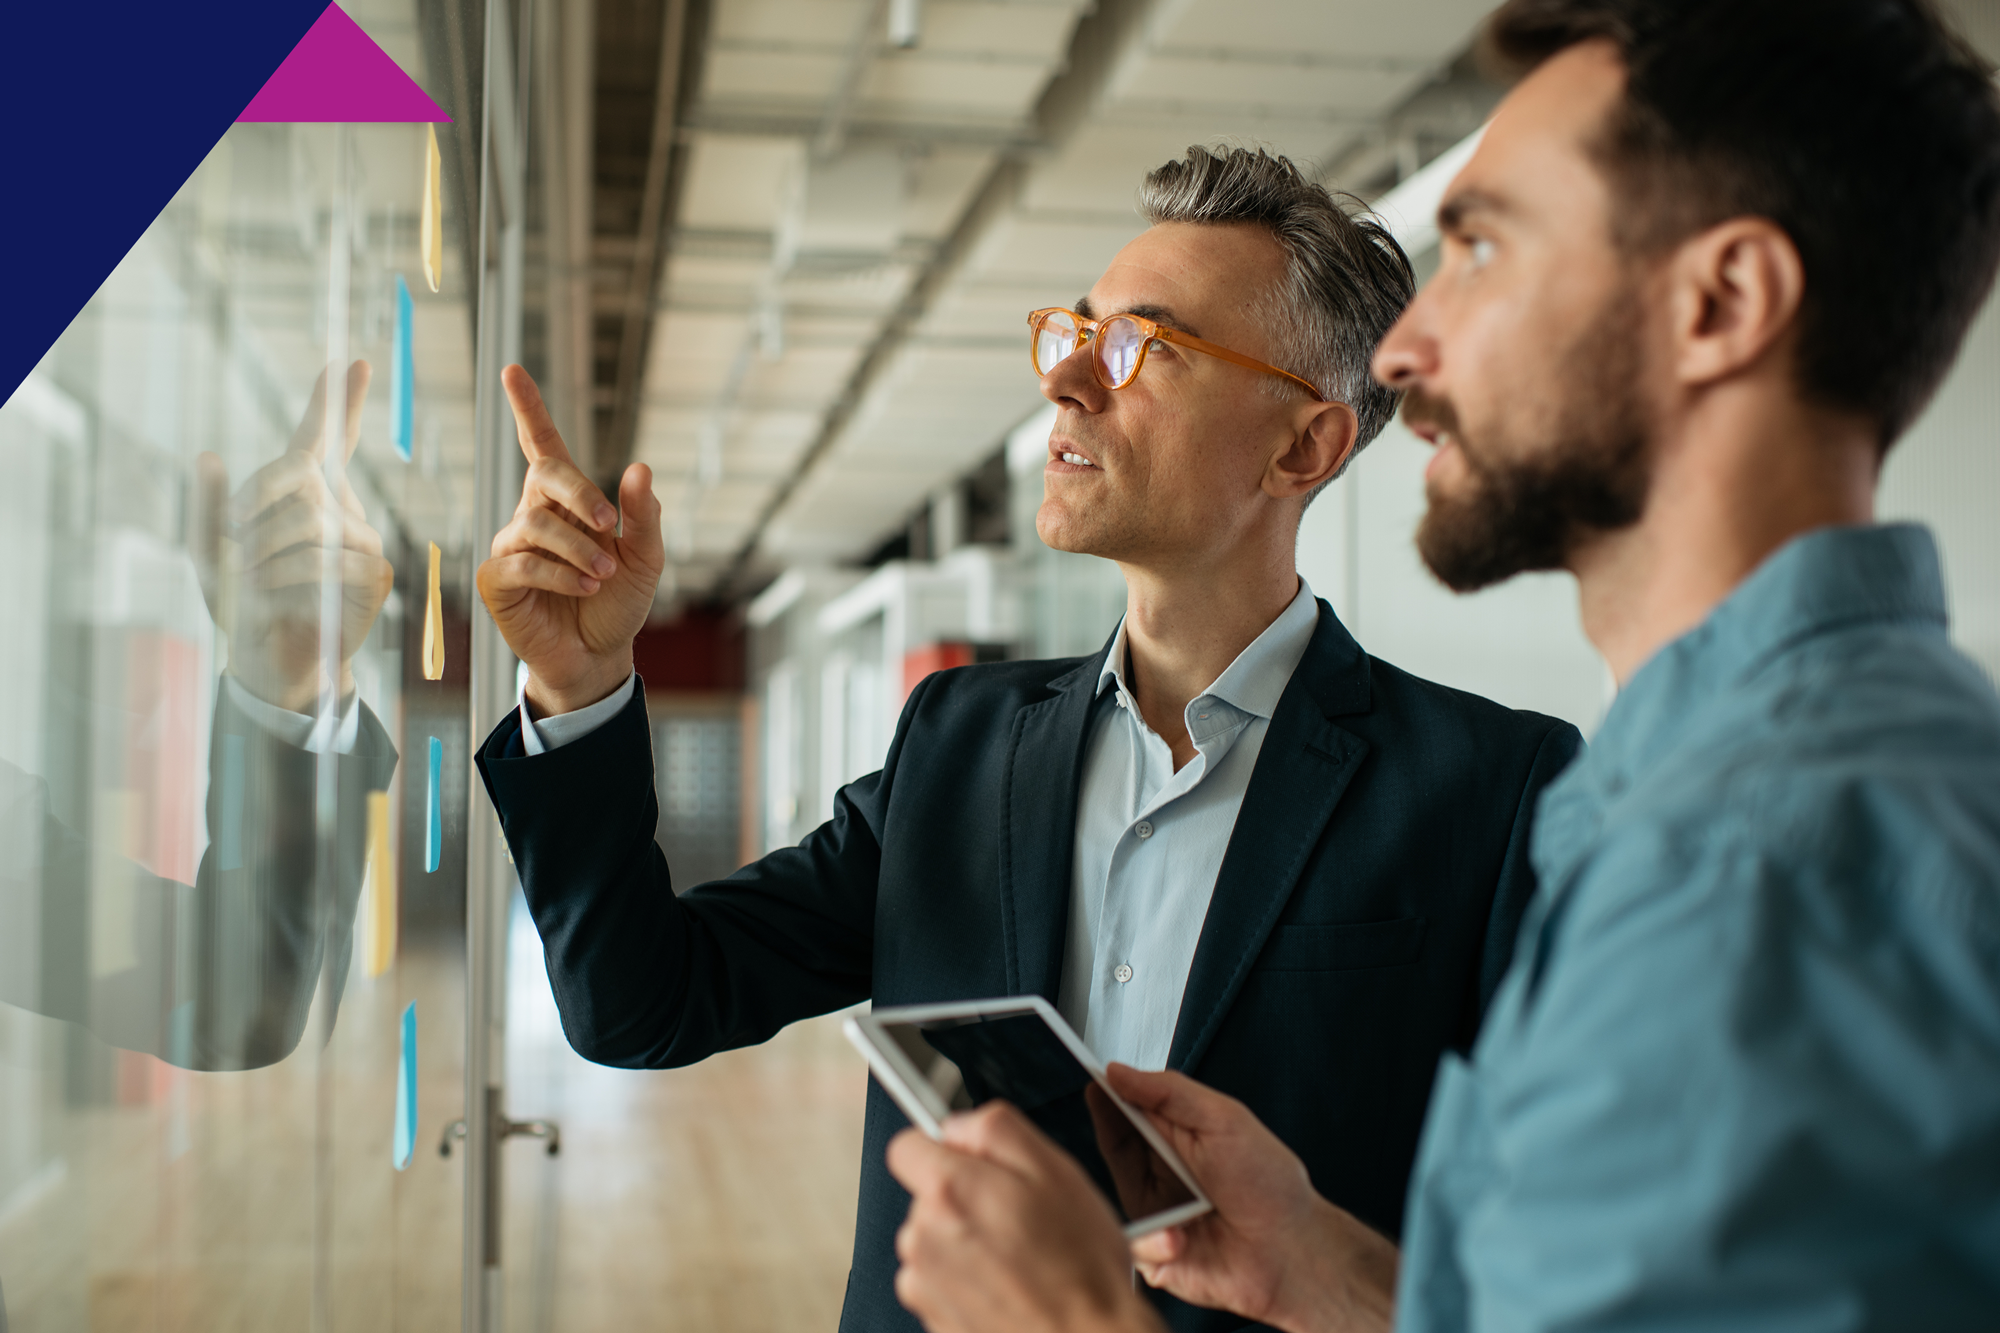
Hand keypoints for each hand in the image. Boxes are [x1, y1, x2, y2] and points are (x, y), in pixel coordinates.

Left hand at [191, 361, 393, 711]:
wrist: (269, 657)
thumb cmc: (241, 601)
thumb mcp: (205, 550)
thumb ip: (205, 505)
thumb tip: (209, 456)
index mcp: (305, 493)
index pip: (326, 437)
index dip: (338, 399)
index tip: (351, 361)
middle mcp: (340, 507)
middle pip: (302, 472)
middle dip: (257, 498)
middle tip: (230, 534)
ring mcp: (361, 539)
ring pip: (313, 519)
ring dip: (265, 548)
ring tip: (244, 575)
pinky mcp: (374, 574)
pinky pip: (331, 559)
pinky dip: (287, 575)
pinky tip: (268, 593)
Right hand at [475, 364, 662, 714]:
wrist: (600, 655)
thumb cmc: (619, 602)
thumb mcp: (646, 558)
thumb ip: (645, 515)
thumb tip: (640, 467)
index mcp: (567, 502)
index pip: (544, 446)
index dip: (528, 409)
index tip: (512, 370)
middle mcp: (533, 515)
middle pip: (544, 474)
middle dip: (580, 492)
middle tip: (611, 524)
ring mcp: (511, 547)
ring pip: (536, 524)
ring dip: (579, 548)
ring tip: (603, 574)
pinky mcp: (497, 580)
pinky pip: (524, 562)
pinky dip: (561, 574)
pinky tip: (584, 587)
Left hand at [886, 1103, 1166, 1332]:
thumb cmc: (1081, 1267)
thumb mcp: (1055, 1169)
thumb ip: (995, 1129)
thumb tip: (958, 1126)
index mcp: (950, 1190)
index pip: (906, 1146)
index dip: (942, 1149)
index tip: (970, 1163)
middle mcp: (924, 1236)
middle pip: (925, 1196)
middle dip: (963, 1198)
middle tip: (1017, 1217)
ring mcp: (924, 1282)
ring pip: (932, 1240)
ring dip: (963, 1243)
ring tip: (1017, 1259)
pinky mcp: (931, 1317)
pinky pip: (938, 1282)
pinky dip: (964, 1281)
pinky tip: (1005, 1287)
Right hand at [1110, 1066, 1397, 1332]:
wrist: (1294, 1252)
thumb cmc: (1269, 1186)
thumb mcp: (1223, 1120)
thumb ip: (1170, 1091)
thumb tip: (1118, 1071)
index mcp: (1175, 1138)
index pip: (1127, 1110)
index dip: (1108, 1095)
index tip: (1094, 1079)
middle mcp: (1160, 1174)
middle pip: (1114, 1146)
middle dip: (1111, 1133)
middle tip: (1120, 1123)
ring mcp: (1155, 1215)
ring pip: (1110, 1195)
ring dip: (1137, 1185)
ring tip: (1173, 1189)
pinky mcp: (1153, 1257)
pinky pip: (1132, 1245)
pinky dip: (1154, 1239)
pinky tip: (1179, 1238)